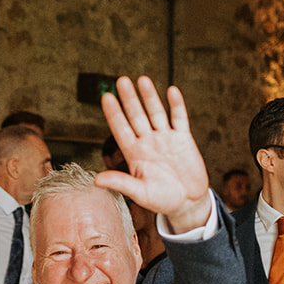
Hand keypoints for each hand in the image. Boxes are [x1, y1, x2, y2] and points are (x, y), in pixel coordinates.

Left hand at [96, 76, 211, 234]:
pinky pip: (179, 118)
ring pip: (156, 113)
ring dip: (150, 97)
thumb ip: (120, 183)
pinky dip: (176, 105)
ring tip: (142, 80)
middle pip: (136, 116)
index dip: (114, 113)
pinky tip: (171, 91)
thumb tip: (96, 180)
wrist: (188, 203)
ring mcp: (166, 138)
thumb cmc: (161, 200)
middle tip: (121, 81)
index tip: (106, 97)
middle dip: (129, 99)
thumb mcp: (140, 193)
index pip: (121, 129)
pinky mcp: (184, 139)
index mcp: (134, 153)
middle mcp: (148, 142)